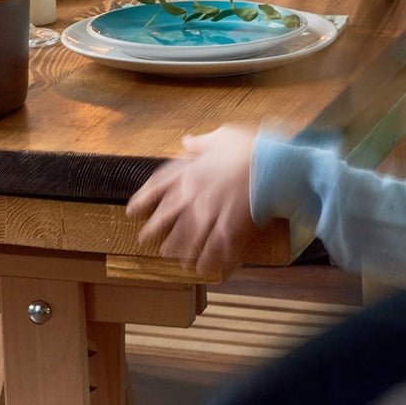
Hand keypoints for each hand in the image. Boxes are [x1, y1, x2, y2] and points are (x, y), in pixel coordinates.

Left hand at [126, 126, 260, 275]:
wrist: (274, 165)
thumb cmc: (251, 147)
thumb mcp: (222, 135)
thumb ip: (201, 142)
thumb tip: (187, 140)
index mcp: (190, 172)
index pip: (157, 187)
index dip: (142, 200)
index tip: (131, 212)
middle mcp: (194, 195)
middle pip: (167, 216)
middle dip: (154, 230)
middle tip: (144, 241)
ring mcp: (210, 213)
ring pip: (187, 236)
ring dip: (178, 249)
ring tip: (172, 258)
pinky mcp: (229, 229)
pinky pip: (214, 249)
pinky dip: (207, 260)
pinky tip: (203, 269)